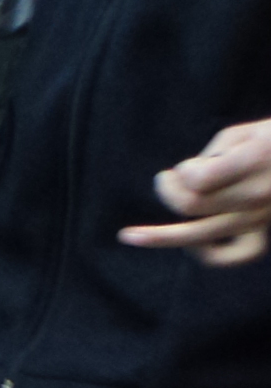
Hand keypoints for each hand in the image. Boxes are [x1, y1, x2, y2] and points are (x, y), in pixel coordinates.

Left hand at [121, 118, 270, 266]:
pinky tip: (189, 246)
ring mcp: (261, 216)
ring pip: (201, 236)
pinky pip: (235, 255)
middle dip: (168, 192)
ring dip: (160, 236)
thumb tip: (184, 179)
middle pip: (194, 206)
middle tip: (164, 178)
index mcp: (256, 160)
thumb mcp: (243, 132)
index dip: (182, 173)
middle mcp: (258, 193)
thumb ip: (211, 156)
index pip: (200, 181)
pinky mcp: (265, 230)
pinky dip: (208, 254)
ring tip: (129, 236)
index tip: (185, 165)